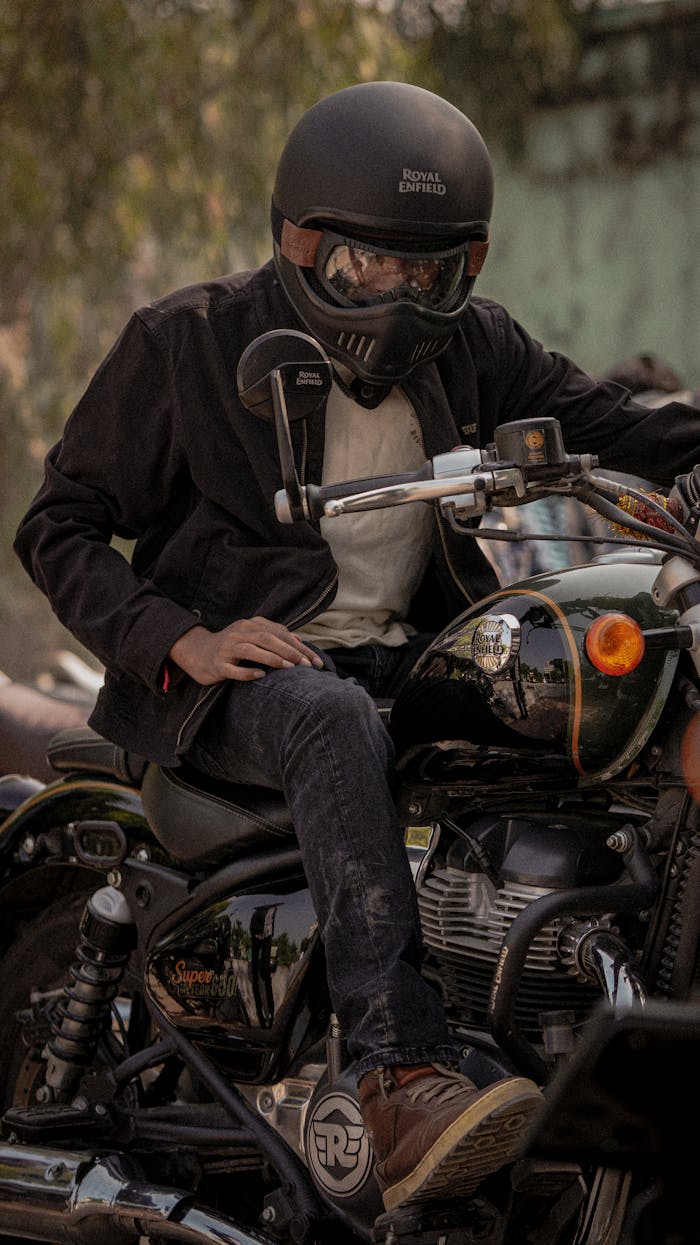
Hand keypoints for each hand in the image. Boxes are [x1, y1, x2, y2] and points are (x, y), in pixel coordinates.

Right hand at [168, 617, 324, 684]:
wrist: (197, 652)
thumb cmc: (231, 647)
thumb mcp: (252, 637)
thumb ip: (274, 636)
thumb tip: (299, 638)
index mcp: (250, 625)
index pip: (279, 634)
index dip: (299, 647)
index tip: (316, 662)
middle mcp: (239, 633)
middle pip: (267, 638)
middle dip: (289, 651)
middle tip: (307, 665)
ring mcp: (227, 648)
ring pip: (250, 650)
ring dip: (272, 658)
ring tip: (289, 668)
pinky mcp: (217, 664)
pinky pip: (233, 668)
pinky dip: (247, 672)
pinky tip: (260, 676)